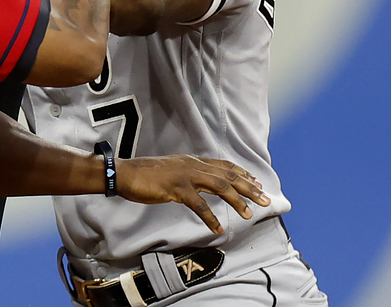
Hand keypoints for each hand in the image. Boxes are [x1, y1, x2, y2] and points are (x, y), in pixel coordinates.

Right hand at [115, 155, 270, 234]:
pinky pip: (198, 204)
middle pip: (228, 175)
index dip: (242, 174)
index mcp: (192, 161)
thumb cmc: (146, 174)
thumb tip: (200, 183)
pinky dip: (210, 217)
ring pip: (219, 186)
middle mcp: (193, 165)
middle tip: (265, 200)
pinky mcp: (176, 188)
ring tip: (249, 214)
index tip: (256, 183)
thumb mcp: (172, 169)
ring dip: (236, 200)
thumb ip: (188, 174)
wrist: (125, 173)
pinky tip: (217, 228)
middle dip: (249, 187)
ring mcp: (185, 176)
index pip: (224, 166)